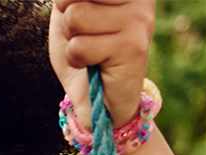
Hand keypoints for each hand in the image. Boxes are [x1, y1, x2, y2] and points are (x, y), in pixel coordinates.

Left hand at [49, 0, 154, 128]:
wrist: (97, 94)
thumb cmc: (83, 43)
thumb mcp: (72, 5)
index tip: (80, 7)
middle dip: (66, 11)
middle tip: (82, 28)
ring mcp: (140, 20)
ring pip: (75, 17)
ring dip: (72, 37)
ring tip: (89, 45)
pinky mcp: (133, 49)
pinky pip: (79, 46)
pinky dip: (76, 58)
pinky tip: (93, 62)